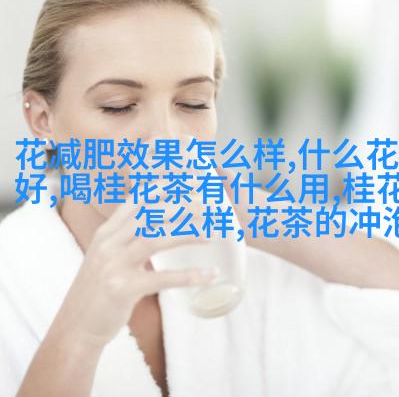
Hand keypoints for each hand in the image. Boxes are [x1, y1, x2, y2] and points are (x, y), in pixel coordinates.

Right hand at [48, 193, 216, 349]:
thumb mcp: (107, 258)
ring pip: (156, 239)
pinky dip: (190, 276)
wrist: (75, 328)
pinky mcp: (123, 288)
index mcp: (106, 233)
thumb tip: (160, 228)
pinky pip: (163, 278)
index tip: (189, 182)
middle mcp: (108, 243)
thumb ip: (128, 241)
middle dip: (181, 206)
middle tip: (208, 206)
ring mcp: (114, 265)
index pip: (136, 200)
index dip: (163, 189)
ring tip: (211, 236)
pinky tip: (211, 275)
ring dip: (188, 235)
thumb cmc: (98, 292)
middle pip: (149, 214)